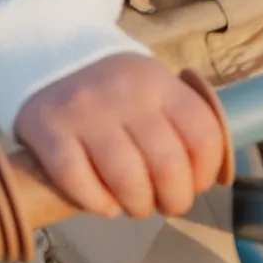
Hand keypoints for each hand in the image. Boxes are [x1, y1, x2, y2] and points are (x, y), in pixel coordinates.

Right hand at [14, 54, 226, 218]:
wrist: (45, 56)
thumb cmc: (114, 90)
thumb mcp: (156, 90)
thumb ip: (185, 125)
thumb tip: (217, 177)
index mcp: (160, 84)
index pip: (203, 137)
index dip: (205, 174)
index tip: (195, 185)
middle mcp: (126, 95)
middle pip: (168, 166)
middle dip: (175, 200)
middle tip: (165, 204)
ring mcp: (85, 112)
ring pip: (126, 179)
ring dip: (138, 206)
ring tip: (135, 206)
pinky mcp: (48, 130)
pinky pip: (78, 181)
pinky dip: (97, 204)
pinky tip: (104, 205)